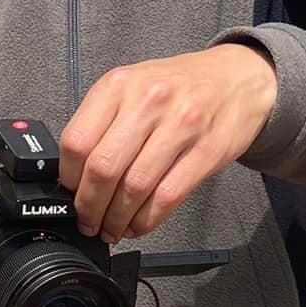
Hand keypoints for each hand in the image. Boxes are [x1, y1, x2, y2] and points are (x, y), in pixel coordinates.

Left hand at [60, 44, 277, 243]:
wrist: (237, 78)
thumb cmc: (179, 86)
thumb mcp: (132, 86)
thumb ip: (103, 121)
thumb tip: (74, 175)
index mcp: (120, 85)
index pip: (77, 141)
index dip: (68, 179)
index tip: (70, 195)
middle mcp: (149, 101)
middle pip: (104, 168)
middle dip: (90, 207)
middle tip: (88, 221)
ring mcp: (181, 125)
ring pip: (135, 187)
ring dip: (117, 219)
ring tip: (112, 228)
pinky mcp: (208, 150)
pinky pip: (168, 196)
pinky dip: (147, 220)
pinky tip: (139, 224)